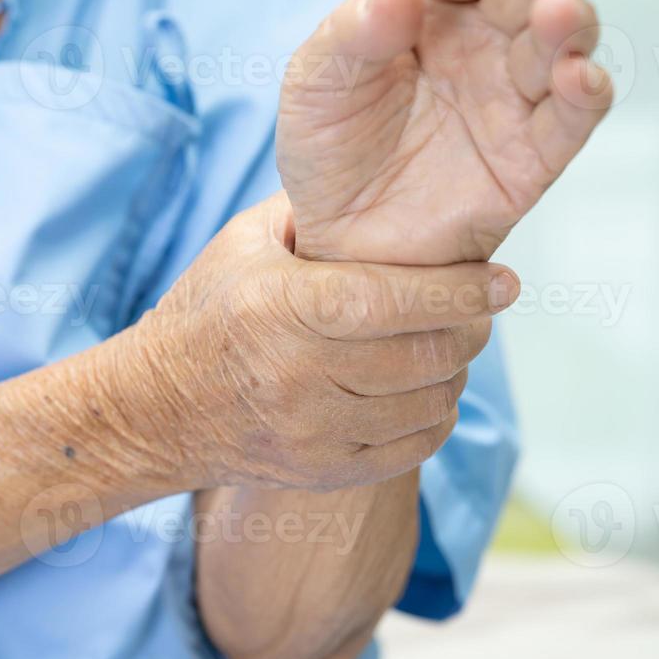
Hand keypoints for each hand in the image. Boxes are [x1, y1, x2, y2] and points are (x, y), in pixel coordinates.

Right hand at [123, 196, 512, 492]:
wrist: (154, 408)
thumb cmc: (207, 311)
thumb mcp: (244, 243)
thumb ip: (315, 212)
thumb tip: (394, 186)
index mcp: (283, 307)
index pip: (396, 301)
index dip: (461, 292)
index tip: (504, 282)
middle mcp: (298, 374)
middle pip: (426, 357)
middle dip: (470, 330)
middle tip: (478, 311)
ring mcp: (312, 431)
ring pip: (429, 404)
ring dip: (454, 373)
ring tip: (445, 347)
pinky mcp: (321, 472)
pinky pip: (412, 448)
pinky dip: (434, 416)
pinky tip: (424, 391)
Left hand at [277, 0, 614, 265]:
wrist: (338, 239)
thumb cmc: (330, 146)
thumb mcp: (316, 83)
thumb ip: (354, 34)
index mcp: (428, 8)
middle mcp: (481, 43)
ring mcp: (511, 97)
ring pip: (559, 46)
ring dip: (569, 23)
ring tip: (556, 8)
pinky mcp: (530, 158)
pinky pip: (569, 119)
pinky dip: (583, 94)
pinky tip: (577, 74)